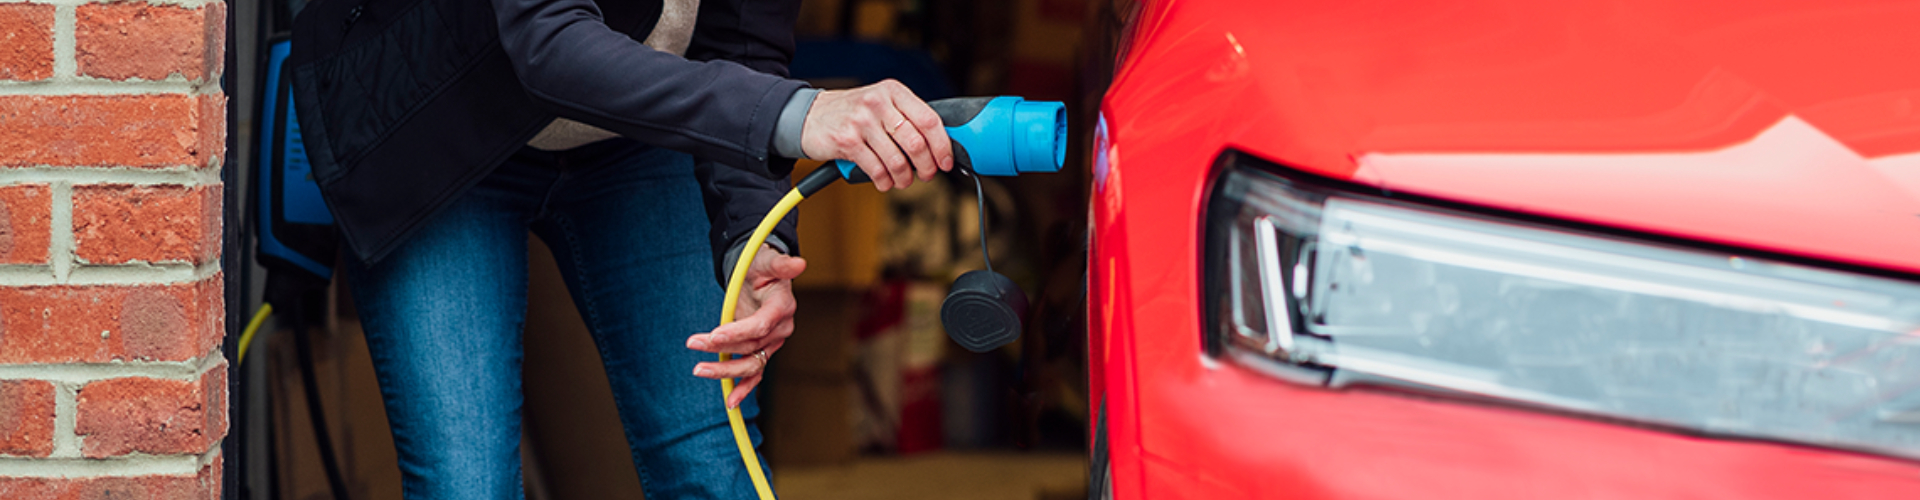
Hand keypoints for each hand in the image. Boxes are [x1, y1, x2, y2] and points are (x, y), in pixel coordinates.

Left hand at [687, 244, 805, 407]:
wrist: (763, 278)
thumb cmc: (763, 267)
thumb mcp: (768, 261)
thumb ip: (781, 264)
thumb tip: (799, 263)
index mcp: (782, 307)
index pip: (761, 325)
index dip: (738, 332)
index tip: (714, 335)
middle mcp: (780, 329)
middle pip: (751, 346)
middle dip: (722, 348)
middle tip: (694, 343)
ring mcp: (772, 343)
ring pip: (751, 364)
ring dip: (725, 370)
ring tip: (698, 369)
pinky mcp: (762, 351)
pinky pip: (754, 374)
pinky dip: (743, 388)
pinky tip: (730, 402)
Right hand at [801, 79, 953, 191]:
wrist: (809, 116)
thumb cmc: (852, 113)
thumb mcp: (881, 104)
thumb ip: (907, 118)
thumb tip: (939, 145)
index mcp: (893, 91)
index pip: (929, 119)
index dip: (942, 145)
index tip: (946, 162)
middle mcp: (878, 102)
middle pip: (916, 143)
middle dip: (926, 166)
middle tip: (926, 175)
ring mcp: (861, 121)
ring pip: (897, 160)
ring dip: (904, 178)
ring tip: (902, 180)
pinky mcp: (846, 140)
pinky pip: (876, 169)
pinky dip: (885, 181)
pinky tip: (884, 181)